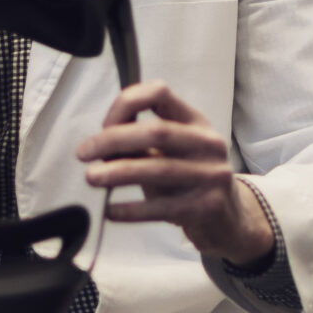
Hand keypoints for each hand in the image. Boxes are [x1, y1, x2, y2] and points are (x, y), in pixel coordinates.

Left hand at [75, 81, 274, 266]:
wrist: (228, 218)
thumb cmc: (187, 179)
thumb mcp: (169, 152)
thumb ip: (139, 142)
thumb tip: (98, 143)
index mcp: (195, 121)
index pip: (160, 94)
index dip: (127, 103)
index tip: (103, 123)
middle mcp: (207, 143)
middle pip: (157, 132)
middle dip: (114, 140)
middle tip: (84, 153)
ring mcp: (211, 175)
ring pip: (159, 169)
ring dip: (119, 172)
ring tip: (92, 178)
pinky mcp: (207, 207)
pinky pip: (162, 208)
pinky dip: (131, 209)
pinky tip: (110, 210)